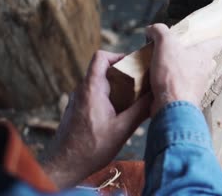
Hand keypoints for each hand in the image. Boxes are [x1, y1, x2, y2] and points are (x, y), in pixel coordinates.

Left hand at [43, 51, 150, 188]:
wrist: (64, 166)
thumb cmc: (90, 149)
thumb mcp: (122, 130)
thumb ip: (140, 110)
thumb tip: (157, 96)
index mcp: (91, 89)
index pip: (101, 57)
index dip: (118, 55)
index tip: (133, 64)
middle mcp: (82, 91)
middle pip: (103, 70)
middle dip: (123, 74)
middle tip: (140, 84)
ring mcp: (78, 100)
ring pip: (99, 84)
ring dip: (116, 88)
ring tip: (132, 100)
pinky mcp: (78, 110)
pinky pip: (95, 96)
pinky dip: (108, 98)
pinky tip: (119, 114)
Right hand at [146, 24, 221, 116]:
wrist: (172, 106)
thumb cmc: (174, 76)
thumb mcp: (165, 44)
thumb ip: (159, 32)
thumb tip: (151, 29)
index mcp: (203, 55)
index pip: (217, 42)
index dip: (219, 38)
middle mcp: (204, 71)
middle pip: (207, 61)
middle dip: (199, 57)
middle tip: (187, 52)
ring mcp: (197, 87)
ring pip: (195, 76)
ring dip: (186, 72)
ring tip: (171, 68)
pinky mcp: (187, 99)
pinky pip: (183, 89)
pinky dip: (175, 86)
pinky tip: (163, 84)